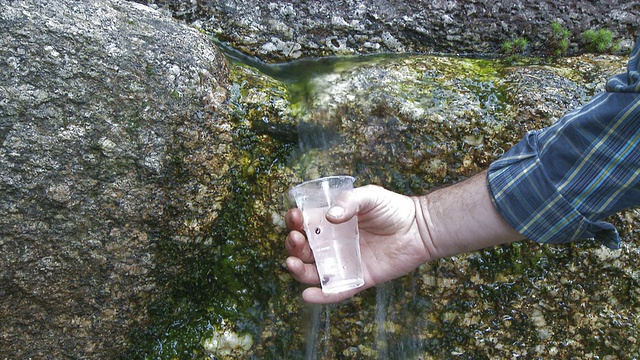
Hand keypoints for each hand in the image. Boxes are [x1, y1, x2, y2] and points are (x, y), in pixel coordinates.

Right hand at [284, 172, 521, 303]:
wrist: (419, 228)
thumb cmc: (393, 209)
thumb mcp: (369, 196)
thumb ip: (349, 202)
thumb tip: (330, 217)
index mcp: (332, 223)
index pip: (305, 224)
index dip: (295, 222)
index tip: (294, 217)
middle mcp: (333, 244)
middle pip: (304, 249)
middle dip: (294, 245)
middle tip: (297, 239)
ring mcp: (344, 262)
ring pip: (313, 271)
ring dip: (299, 270)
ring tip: (292, 263)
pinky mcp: (358, 279)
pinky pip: (336, 291)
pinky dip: (321, 296)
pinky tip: (307, 295)